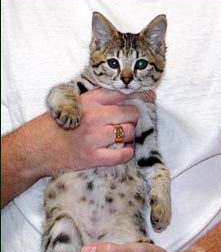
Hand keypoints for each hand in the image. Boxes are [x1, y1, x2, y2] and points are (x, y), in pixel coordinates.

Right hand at [1, 88, 154, 205]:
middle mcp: (95, 116)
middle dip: (133, 118)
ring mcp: (95, 138)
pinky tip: (123, 150)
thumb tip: (124, 99)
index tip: (151, 97)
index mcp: (90, 101)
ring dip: (130, 135)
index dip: (141, 96)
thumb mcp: (73, 104)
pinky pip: (123, 154)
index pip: (122, 94)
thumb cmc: (56, 125)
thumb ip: (97, 100)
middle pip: (131, 113)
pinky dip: (127, 152)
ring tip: (121, 137)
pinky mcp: (94, 157)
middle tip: (127, 122)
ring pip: (129, 133)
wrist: (37, 147)